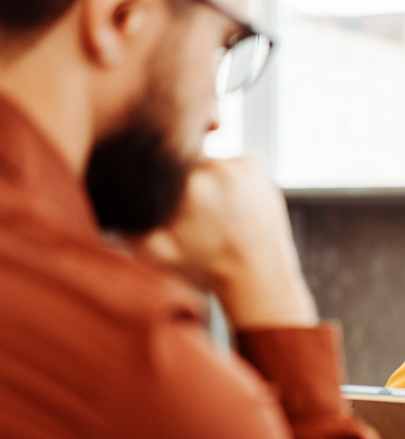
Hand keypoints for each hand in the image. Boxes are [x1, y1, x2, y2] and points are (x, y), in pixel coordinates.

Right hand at [131, 157, 316, 328]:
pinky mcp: (256, 166)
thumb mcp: (156, 252)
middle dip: (182, 184)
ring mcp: (239, 165)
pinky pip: (230, 164)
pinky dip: (228, 179)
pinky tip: (232, 206)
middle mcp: (215, 168)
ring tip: (216, 213)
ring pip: (207, 162)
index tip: (169, 207)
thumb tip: (113, 197)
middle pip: (182, 162)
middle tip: (193, 215)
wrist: (257, 277)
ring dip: (206, 180)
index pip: (157, 167)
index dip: (158, 186)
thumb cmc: (206, 268)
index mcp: (187, 185)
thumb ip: (128, 224)